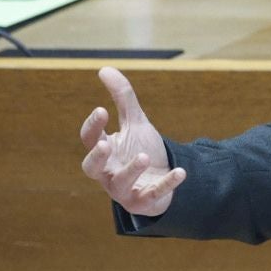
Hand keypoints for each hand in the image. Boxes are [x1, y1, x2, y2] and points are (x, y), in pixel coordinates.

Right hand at [80, 66, 185, 216]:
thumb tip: (105, 69)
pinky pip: (153, 195)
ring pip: (121, 184)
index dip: (93, 126)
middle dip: (97, 157)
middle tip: (106, 143)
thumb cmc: (141, 148)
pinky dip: (167, 184)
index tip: (102, 110)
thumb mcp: (135, 122)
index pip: (89, 139)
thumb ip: (122, 97)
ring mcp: (124, 189)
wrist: (162, 176)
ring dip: (132, 170)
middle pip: (91, 168)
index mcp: (104, 151)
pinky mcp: (144, 202)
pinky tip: (181, 172)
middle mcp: (108, 172)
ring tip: (144, 156)